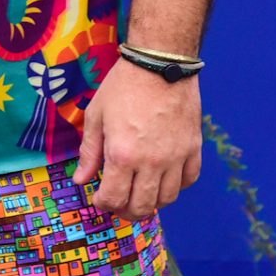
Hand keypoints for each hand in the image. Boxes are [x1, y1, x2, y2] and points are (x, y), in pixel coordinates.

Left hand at [72, 58, 201, 219]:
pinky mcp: (193, 149)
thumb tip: (81, 180)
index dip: (103, 204)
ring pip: (167, 199)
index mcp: (122, 154)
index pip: (113, 198)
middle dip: (126, 212)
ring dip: (151, 203)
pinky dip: (176, 186)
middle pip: (141, 207)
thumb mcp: (96, 115)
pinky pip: (189, 180)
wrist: (159, 64)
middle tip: (119, 204)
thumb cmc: (123, 86)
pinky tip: (164, 179)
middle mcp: (151, 162)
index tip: (99, 198)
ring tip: (140, 194)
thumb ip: (89, 151)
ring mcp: (176, 158)